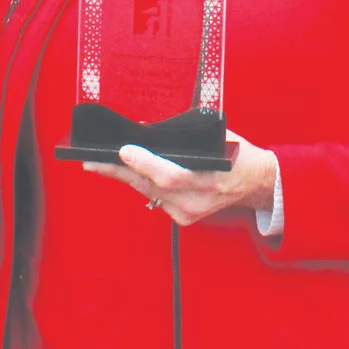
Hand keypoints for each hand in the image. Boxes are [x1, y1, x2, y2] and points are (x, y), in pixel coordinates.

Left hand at [80, 133, 276, 227]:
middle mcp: (199, 200)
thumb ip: (184, 135)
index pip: (172, 175)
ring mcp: (190, 213)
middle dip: (119, 172)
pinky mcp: (184, 219)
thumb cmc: (235, 152)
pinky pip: (156, 198)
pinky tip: (125, 173)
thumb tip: (146, 130)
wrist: (256, 182)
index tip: (124, 150)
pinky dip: (142, 184)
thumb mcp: (215, 136)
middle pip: (152, 187)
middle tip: (92, 161)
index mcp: (212, 177)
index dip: (146, 164)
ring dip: (125, 177)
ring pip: (149, 193)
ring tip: (98, 164)